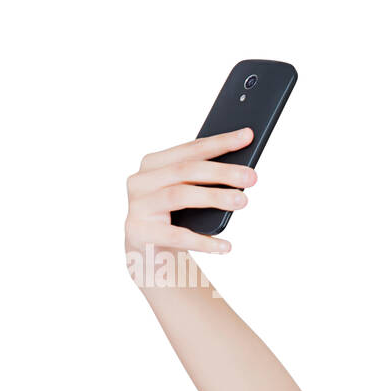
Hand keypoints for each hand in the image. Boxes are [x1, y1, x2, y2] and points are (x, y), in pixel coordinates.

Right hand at [124, 127, 257, 284]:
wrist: (148, 254)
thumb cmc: (175, 218)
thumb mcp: (189, 195)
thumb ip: (205, 181)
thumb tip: (244, 172)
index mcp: (154, 164)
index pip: (191, 149)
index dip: (220, 142)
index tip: (248, 136)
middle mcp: (141, 180)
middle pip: (186, 170)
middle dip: (222, 171)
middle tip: (252, 176)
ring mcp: (138, 206)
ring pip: (179, 196)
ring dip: (214, 197)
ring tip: (243, 201)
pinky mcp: (139, 232)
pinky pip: (176, 235)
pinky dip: (203, 240)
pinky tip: (226, 246)